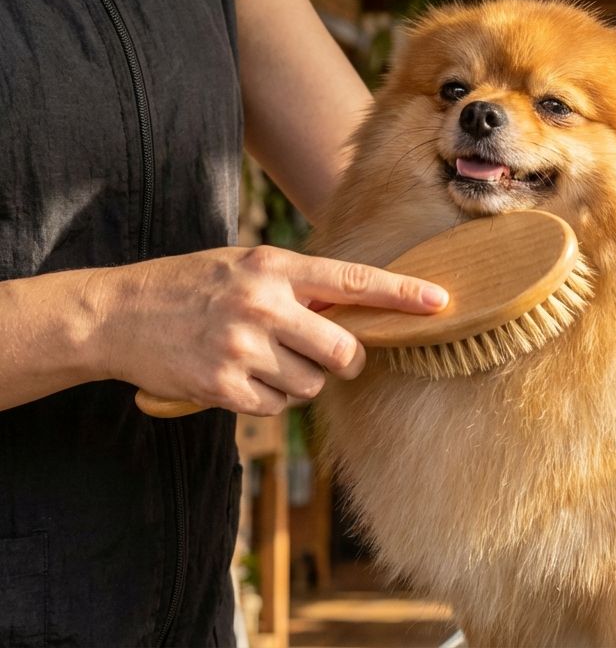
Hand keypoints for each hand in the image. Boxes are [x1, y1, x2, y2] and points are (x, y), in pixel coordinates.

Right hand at [98, 246, 446, 415]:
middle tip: (330, 359)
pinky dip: (268, 400)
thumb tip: (356, 306)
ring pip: (311, 384)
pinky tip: (241, 379)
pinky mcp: (223, 386)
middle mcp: (262, 305)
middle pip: (344, 351)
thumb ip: (297, 285)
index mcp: (273, 269)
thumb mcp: (244, 267)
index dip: (401, 295)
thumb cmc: (191, 287)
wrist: (117, 314)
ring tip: (263, 360)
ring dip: (298, 381)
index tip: (440, 303)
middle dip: (346, 362)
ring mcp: (242, 347)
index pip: (353, 281)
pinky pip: (277, 407)